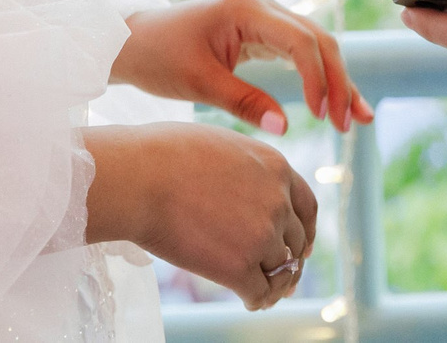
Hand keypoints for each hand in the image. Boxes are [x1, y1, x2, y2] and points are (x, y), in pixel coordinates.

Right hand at [83, 123, 317, 309]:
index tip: (302, 247)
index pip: (307, 206)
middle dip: (291, 260)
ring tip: (264, 295)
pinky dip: (257, 300)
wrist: (139, 177)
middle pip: (296, 241)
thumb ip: (246, 168)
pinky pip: (260, 293)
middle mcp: (277, 201)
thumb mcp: (222, 145)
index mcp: (275, 167)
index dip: (305, 231)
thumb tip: (245, 186)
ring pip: (281, 270)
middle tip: (282, 277)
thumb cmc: (164, 155)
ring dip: (275, 285)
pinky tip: (248, 302)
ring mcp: (262, 235)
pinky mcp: (239, 267)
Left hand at [113, 0, 371, 134]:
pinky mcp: (262, 31)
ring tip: (359, 119)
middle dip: (338, 82)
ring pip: (316, 46)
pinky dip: (319, 77)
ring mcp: (264, 16)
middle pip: (318, 41)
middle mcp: (262, 5)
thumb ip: (243, 102)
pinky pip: (300, 52)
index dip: (318, 79)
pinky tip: (337, 104)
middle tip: (348, 125)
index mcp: (246, 9)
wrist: (132, 40)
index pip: (300, 41)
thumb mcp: (198, 83)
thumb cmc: (158, 57)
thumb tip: (286, 127)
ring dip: (338, 80)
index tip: (320, 117)